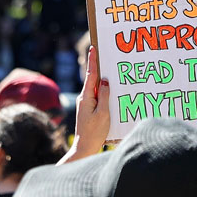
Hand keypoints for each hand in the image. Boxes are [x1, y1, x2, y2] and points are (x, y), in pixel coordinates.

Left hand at [63, 45, 109, 160]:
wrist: (84, 148)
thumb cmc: (94, 132)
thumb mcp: (103, 113)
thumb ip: (104, 95)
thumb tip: (105, 80)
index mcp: (86, 97)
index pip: (91, 75)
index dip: (93, 61)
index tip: (93, 48)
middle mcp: (85, 98)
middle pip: (94, 79)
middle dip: (100, 68)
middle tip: (107, 56)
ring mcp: (86, 104)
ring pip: (97, 88)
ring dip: (104, 81)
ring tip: (113, 73)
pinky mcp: (90, 109)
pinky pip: (98, 96)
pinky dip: (104, 91)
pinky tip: (111, 92)